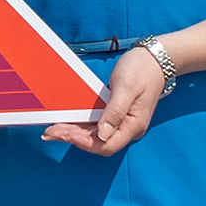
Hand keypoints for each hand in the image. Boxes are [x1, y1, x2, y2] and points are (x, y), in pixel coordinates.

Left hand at [46, 47, 168, 157]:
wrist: (155, 60)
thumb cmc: (142, 70)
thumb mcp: (126, 88)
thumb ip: (115, 112)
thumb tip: (103, 135)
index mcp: (133, 125)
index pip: (106, 145)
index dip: (84, 143)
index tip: (65, 134)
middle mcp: (128, 128)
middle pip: (97, 143)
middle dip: (73, 138)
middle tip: (50, 132)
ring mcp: (122, 122)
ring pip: (94, 136)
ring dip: (74, 133)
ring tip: (53, 130)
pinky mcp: (116, 115)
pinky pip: (96, 125)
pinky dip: (81, 125)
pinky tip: (67, 123)